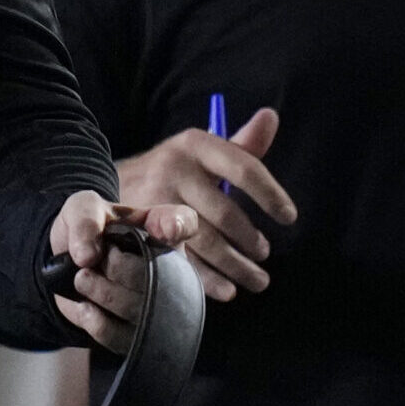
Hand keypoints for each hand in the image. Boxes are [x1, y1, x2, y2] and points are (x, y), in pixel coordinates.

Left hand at [49, 190, 198, 352]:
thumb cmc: (84, 231)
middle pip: (163, 275)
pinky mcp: (138, 331)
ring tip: (82, 281)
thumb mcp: (80, 210)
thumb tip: (87, 257)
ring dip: (106, 295)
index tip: (164, 230)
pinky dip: (101, 325)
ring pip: (145, 310)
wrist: (65, 266)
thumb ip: (84, 221)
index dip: (177, 226)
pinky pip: (129, 340)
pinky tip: (85, 309)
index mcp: (159, 227)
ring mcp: (157, 301)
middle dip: (120, 269)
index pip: (184, 222)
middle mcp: (168, 265)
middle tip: (89, 263)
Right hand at [115, 107, 295, 302]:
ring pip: (205, 241)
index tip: (289, 217)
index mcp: (195, 145)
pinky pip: (182, 260)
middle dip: (250, 240)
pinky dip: (207, 279)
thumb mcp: (203, 151)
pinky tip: (227, 290)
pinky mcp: (143, 232)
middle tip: (264, 254)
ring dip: (236, 265)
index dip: (270, 194)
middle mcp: (174, 170)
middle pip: (224, 213)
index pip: (242, 168)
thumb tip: (271, 116)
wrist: (115, 183)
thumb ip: (241, 145)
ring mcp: (156, 202)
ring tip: (258, 279)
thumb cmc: (176, 169)